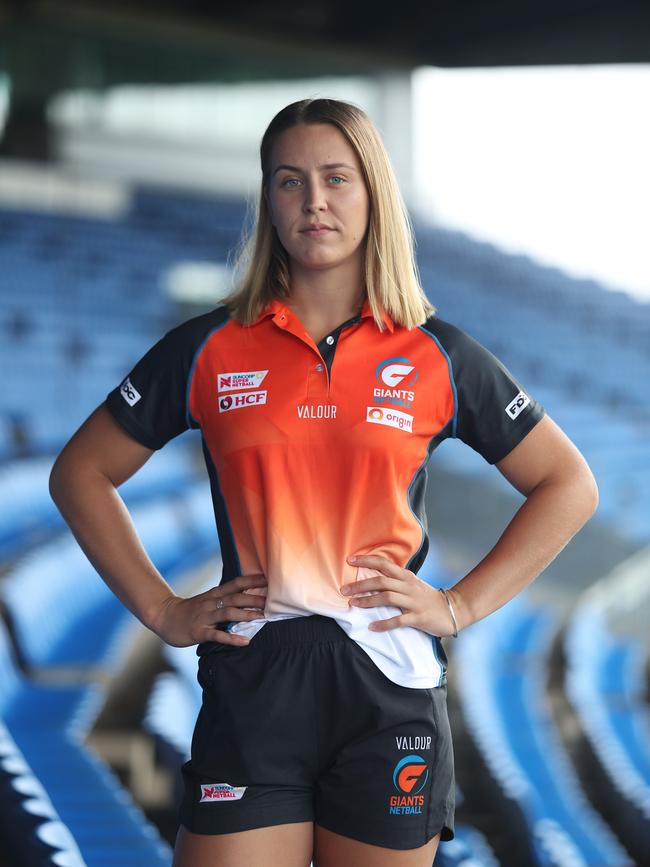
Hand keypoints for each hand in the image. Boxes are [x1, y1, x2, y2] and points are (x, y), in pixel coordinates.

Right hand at [151, 573, 267, 646]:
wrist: (164, 617)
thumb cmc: (190, 610)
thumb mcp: (208, 599)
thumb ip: (225, 598)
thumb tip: (248, 597)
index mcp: (215, 594)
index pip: (236, 583)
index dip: (252, 580)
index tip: (268, 579)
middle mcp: (211, 603)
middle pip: (235, 598)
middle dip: (254, 599)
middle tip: (271, 601)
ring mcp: (205, 617)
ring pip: (227, 613)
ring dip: (245, 615)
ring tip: (261, 617)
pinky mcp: (199, 632)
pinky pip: (217, 635)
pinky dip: (231, 638)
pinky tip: (244, 641)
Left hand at [342, 555, 455, 636]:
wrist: (453, 610)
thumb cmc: (428, 597)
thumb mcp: (412, 584)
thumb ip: (395, 580)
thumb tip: (372, 578)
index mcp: (406, 576)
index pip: (384, 564)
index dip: (366, 560)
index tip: (350, 560)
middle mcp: (409, 586)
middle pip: (381, 581)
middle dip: (361, 584)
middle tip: (344, 590)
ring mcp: (414, 601)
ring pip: (387, 597)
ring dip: (368, 601)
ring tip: (353, 604)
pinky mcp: (418, 617)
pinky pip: (399, 620)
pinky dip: (384, 624)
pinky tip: (372, 626)